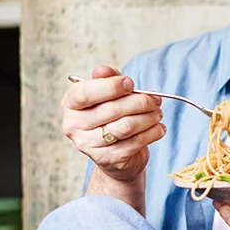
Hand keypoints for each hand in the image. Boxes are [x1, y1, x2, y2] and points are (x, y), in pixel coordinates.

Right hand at [61, 65, 165, 183]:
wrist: (114, 154)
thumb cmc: (111, 117)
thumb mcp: (108, 93)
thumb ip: (107, 79)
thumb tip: (103, 70)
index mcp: (70, 105)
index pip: (84, 94)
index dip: (110, 86)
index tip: (130, 83)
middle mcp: (74, 126)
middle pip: (112, 109)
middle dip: (140, 102)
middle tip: (155, 100)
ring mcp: (89, 145)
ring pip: (126, 126)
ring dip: (149, 117)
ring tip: (157, 113)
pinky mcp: (108, 159)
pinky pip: (136, 142)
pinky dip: (153, 132)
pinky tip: (158, 127)